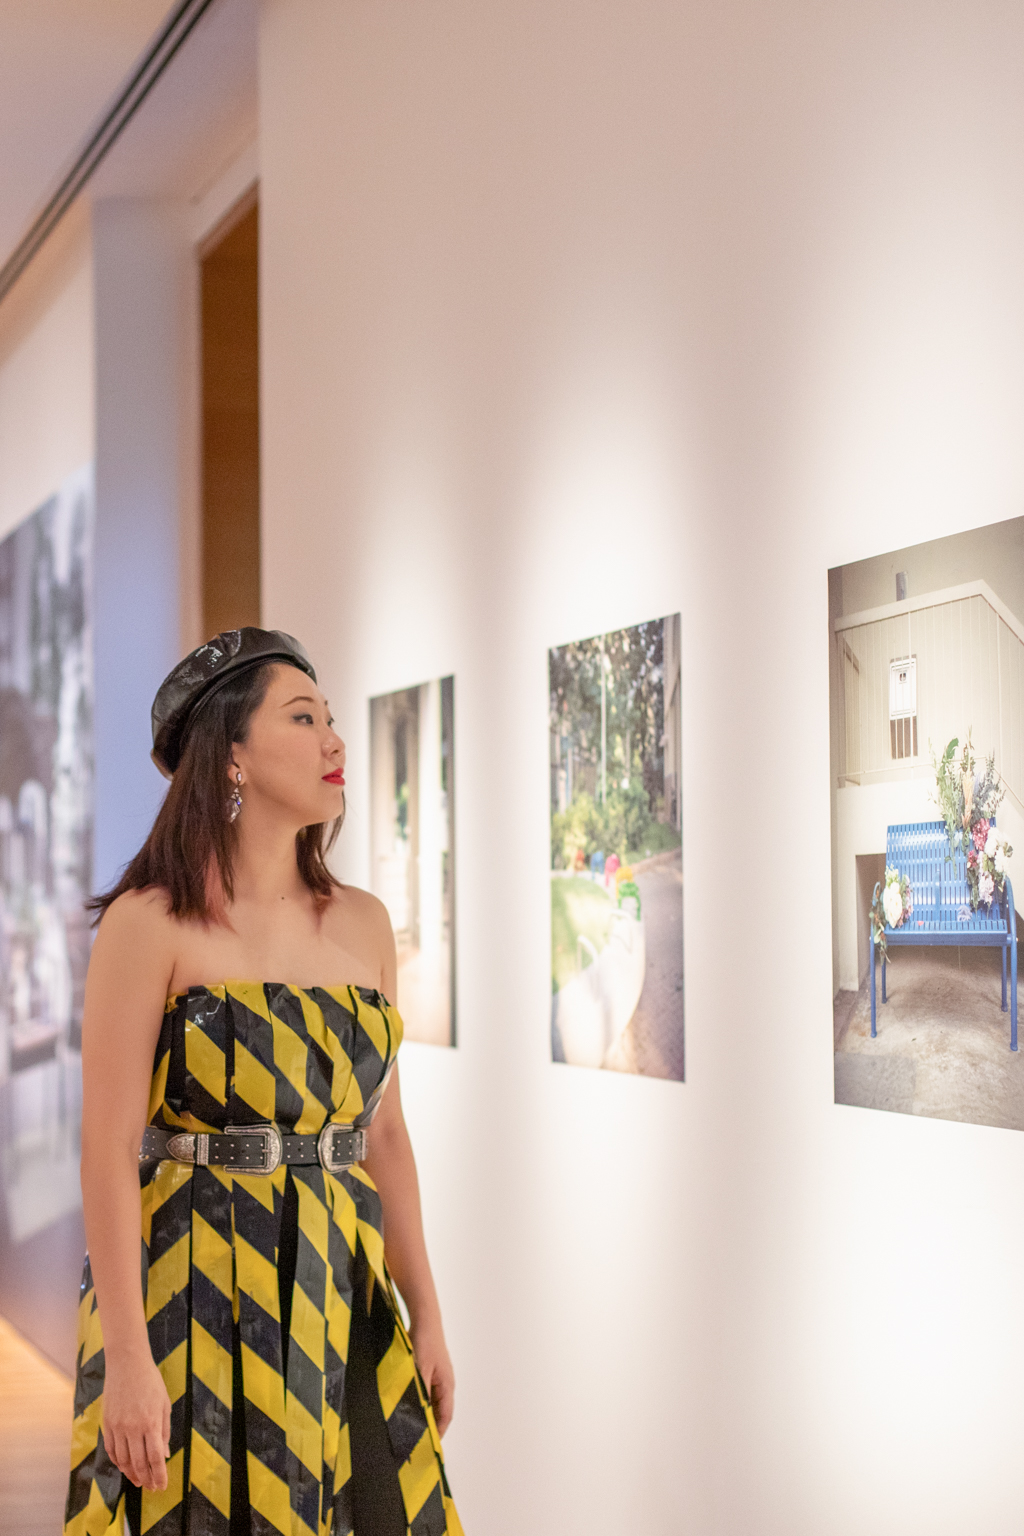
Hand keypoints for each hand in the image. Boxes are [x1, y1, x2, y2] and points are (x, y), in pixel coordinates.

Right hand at [102, 1352, 170, 1489]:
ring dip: (131, 1473)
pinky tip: (124, 1466)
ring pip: (123, 1460)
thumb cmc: (150, 1382)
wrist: (127, 1364)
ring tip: (138, 1480)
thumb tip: (165, 1456)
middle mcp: (133, 1428)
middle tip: (150, 1487)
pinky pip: (111, 1449)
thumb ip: (164, 1431)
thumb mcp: (164, 1404)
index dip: (159, 1475)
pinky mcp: (107, 1423)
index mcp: (151, 1422)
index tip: (162, 1487)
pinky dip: (117, 1462)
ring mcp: (117, 1426)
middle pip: (138, 1463)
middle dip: (146, 1479)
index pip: (155, 1458)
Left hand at [409, 1317, 454, 1435]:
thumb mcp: (420, 1372)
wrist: (424, 1319)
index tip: (429, 1446)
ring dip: (423, 1412)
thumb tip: (416, 1416)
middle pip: (439, 1410)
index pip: (445, 1416)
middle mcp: (445, 1383)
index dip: (439, 1432)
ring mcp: (437, 1375)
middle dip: (430, 1425)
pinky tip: (406, 1402)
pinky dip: (418, 1400)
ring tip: (408, 1425)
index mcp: (447, 1386)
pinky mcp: (429, 1368)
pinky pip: (425, 1390)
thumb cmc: (424, 1344)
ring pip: (431, 1400)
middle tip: (415, 1439)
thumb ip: (419, 1394)